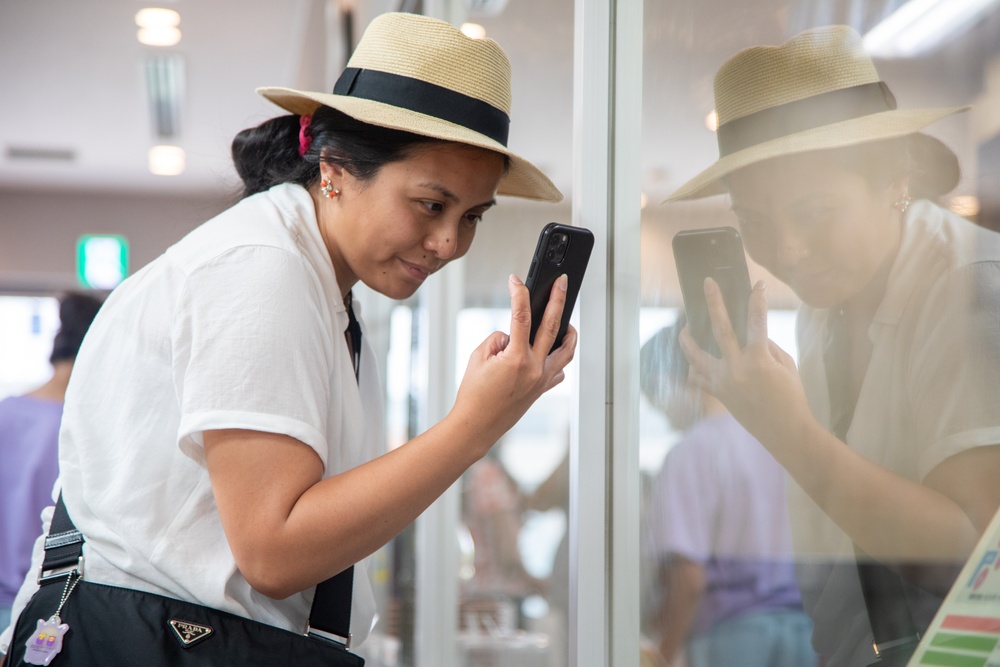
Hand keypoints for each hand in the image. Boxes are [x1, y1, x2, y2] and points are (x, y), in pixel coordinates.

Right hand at [452, 274, 576, 448]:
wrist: (476, 426)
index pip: (522, 317)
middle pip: (553, 326)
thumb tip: (513, 335)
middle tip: (562, 282)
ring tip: (565, 320)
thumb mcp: (478, 357)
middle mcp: (535, 369)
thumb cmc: (474, 395)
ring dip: (568, 332)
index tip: (515, 280)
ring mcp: (542, 380)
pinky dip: (557, 358)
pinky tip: (549, 352)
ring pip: (567, 350)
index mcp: (517, 359)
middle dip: (558, 299)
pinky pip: (559, 370)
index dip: (518, 294)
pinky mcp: (542, 390)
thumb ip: (499, 339)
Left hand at [679, 277, 812, 453]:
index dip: (758, 300)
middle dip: (714, 303)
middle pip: (720, 329)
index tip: (758, 285)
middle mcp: (736, 368)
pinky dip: (695, 369)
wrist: (785, 431)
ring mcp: (723, 382)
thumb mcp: (787, 366)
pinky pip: (698, 379)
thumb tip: (753, 335)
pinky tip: (694, 362)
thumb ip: (768, 347)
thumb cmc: (791, 398)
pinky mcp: (718, 394)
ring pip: (696, 356)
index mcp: (758, 360)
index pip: (757, 321)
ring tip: (685, 328)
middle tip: (707, 284)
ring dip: (688, 340)